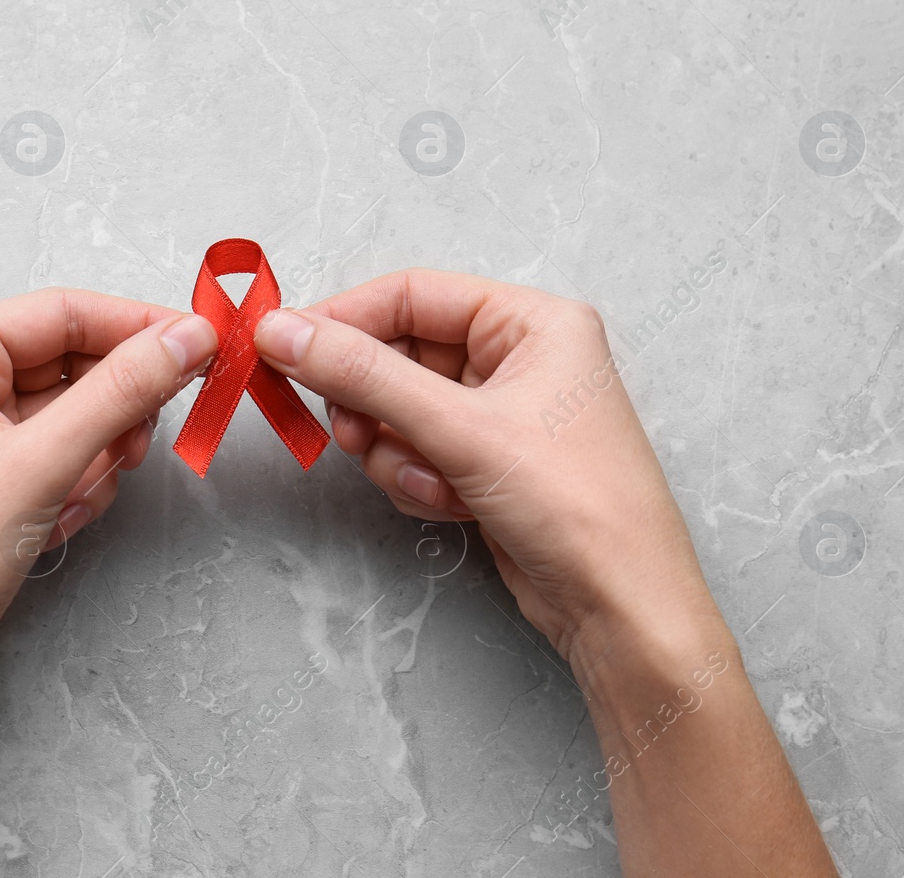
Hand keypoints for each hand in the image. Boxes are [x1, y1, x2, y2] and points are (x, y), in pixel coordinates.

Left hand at [0, 288, 217, 712]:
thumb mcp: (43, 463)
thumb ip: (121, 390)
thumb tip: (187, 335)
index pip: (59, 312)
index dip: (135, 326)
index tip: (198, 344)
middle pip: (67, 363)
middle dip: (112, 405)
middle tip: (146, 437)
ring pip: (70, 415)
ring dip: (94, 454)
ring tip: (80, 495)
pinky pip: (56, 456)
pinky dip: (76, 484)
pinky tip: (60, 522)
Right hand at [253, 269, 723, 674]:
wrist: (621, 609)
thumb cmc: (575, 505)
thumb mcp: (459, 429)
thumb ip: (363, 375)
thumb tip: (284, 331)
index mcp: (534, 321)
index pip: (412, 294)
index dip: (343, 320)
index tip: (282, 347)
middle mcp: (520, 357)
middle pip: (400, 354)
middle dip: (372, 403)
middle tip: (351, 434)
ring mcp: (503, 414)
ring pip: (400, 410)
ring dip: (396, 451)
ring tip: (429, 482)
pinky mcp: (488, 464)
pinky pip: (417, 451)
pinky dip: (417, 479)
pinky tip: (450, 506)